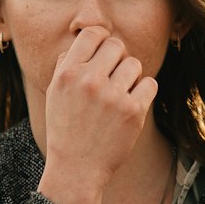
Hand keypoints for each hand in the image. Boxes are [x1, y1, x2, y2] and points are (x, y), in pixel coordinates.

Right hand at [38, 26, 157, 203]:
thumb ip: (66, 64)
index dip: (102, 39)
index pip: (92, 34)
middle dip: (117, 59)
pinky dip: (144, 92)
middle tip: (113, 78)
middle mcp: (89, 81)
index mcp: (67, 73)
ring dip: (131, 77)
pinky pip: (150, 84)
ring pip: (134, 64)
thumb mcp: (54, 93)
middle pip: (117, 46)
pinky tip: (132, 104)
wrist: (76, 169)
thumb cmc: (65, 129)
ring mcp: (112, 96)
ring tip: (121, 93)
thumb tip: (87, 39)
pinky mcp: (133, 112)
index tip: (105, 52)